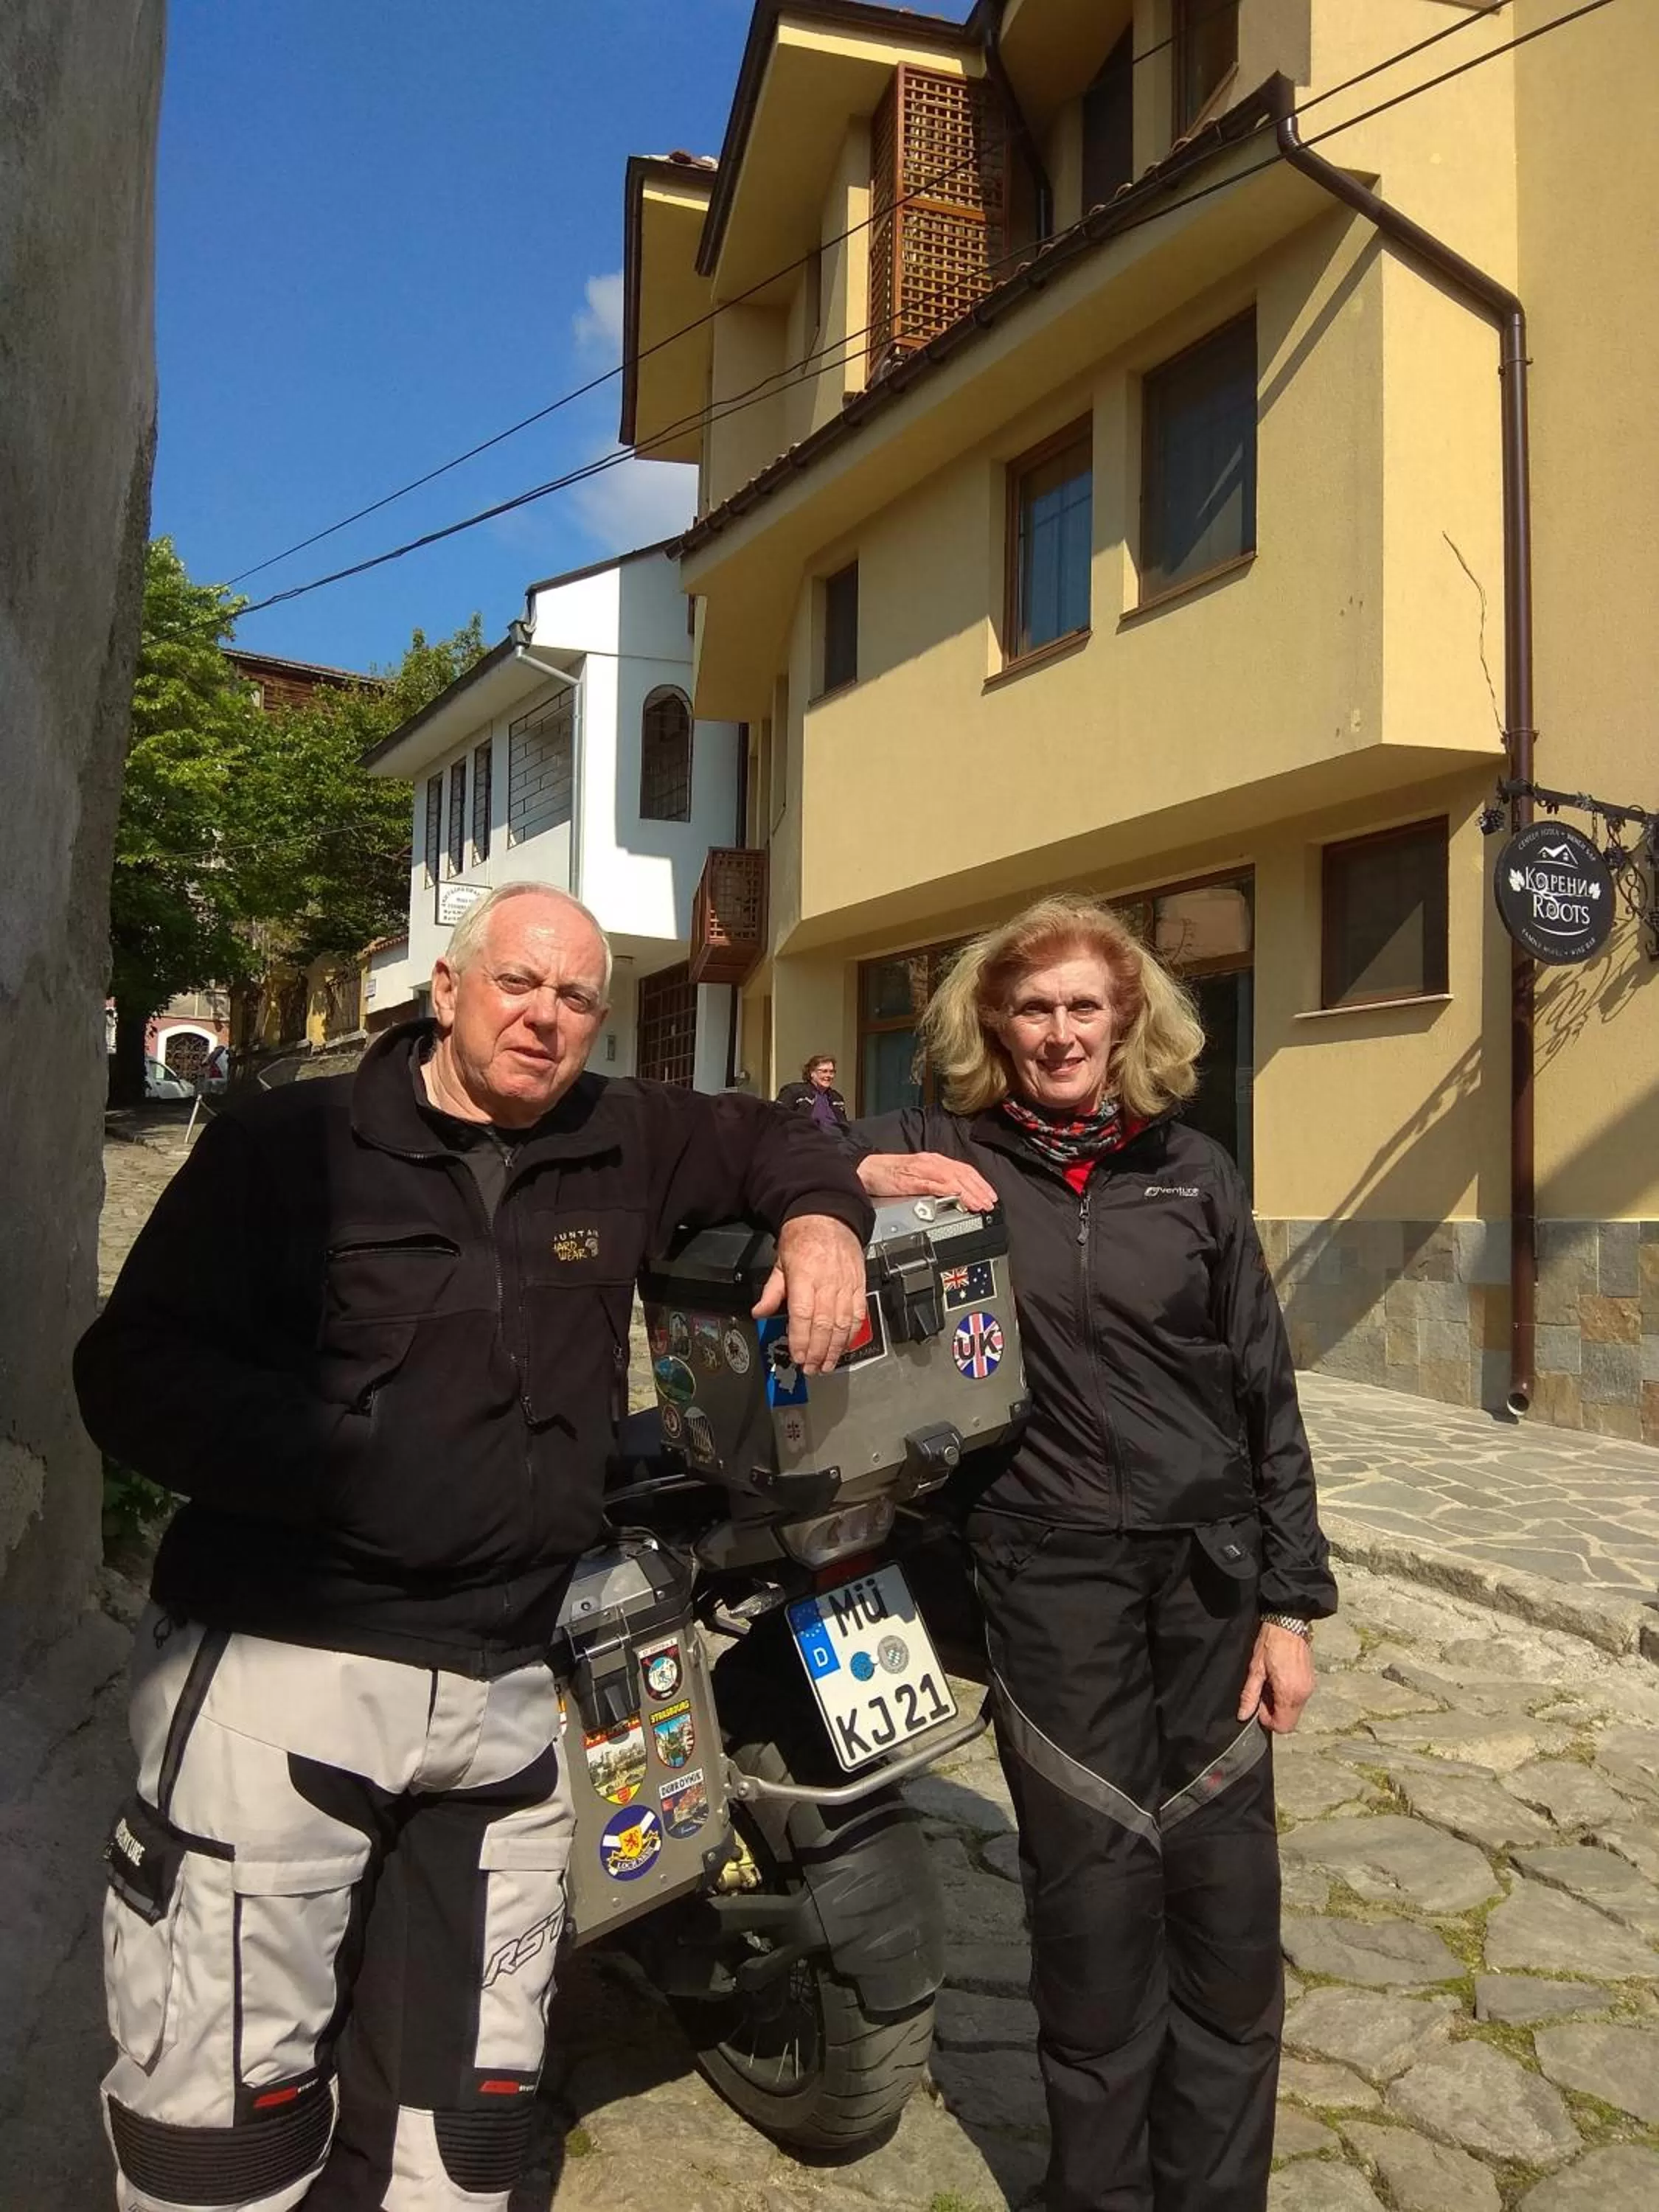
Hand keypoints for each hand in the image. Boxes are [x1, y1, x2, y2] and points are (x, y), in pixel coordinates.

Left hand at [752, 1214, 865, 1373]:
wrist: (830, 1218)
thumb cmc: (802, 1239)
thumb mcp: (780, 1262)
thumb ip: (772, 1290)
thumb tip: (759, 1312)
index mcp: (804, 1276)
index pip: (803, 1314)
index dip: (801, 1339)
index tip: (798, 1356)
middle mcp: (827, 1282)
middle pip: (824, 1324)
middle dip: (817, 1351)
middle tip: (811, 1369)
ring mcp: (847, 1284)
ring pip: (843, 1323)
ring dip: (835, 1348)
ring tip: (826, 1365)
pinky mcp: (860, 1285)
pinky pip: (858, 1314)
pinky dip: (852, 1333)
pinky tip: (844, 1346)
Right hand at [857, 1150, 998, 1212]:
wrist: (866, 1170)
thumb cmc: (889, 1174)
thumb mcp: (918, 1176)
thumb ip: (935, 1182)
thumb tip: (955, 1194)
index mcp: (934, 1161)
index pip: (963, 1170)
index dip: (979, 1182)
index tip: (990, 1195)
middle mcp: (931, 1162)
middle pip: (961, 1174)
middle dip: (978, 1189)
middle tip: (990, 1203)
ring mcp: (921, 1170)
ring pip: (951, 1178)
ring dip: (968, 1191)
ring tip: (978, 1204)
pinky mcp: (911, 1180)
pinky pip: (932, 1184)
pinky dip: (947, 1189)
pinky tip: (957, 1196)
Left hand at [1237, 1623, 1315, 1733]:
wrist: (1288, 1624)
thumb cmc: (1271, 1643)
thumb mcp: (1255, 1669)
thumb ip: (1249, 1695)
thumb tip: (1243, 1715)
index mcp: (1289, 1693)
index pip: (1282, 1726)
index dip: (1267, 1720)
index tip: (1259, 1705)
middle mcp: (1303, 1694)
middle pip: (1290, 1722)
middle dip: (1274, 1714)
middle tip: (1263, 1694)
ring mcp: (1309, 1688)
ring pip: (1295, 1711)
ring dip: (1281, 1705)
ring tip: (1270, 1685)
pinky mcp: (1311, 1682)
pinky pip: (1300, 1700)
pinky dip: (1289, 1697)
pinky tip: (1279, 1681)